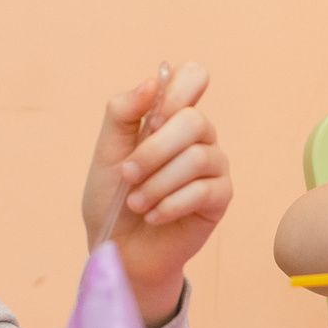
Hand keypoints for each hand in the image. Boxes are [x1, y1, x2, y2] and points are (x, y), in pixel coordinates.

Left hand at [82, 62, 231, 327]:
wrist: (118, 249)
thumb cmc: (113, 200)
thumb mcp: (106, 154)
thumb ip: (123, 114)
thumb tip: (152, 82)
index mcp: (171, 118)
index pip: (193, 77)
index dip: (175, 93)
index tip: (148, 123)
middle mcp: (199, 137)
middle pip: (194, 120)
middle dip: (153, 151)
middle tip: (129, 175)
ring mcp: (214, 166)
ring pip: (196, 158)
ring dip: (156, 184)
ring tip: (137, 203)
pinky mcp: (221, 198)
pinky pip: (203, 190)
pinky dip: (169, 205)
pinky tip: (154, 216)